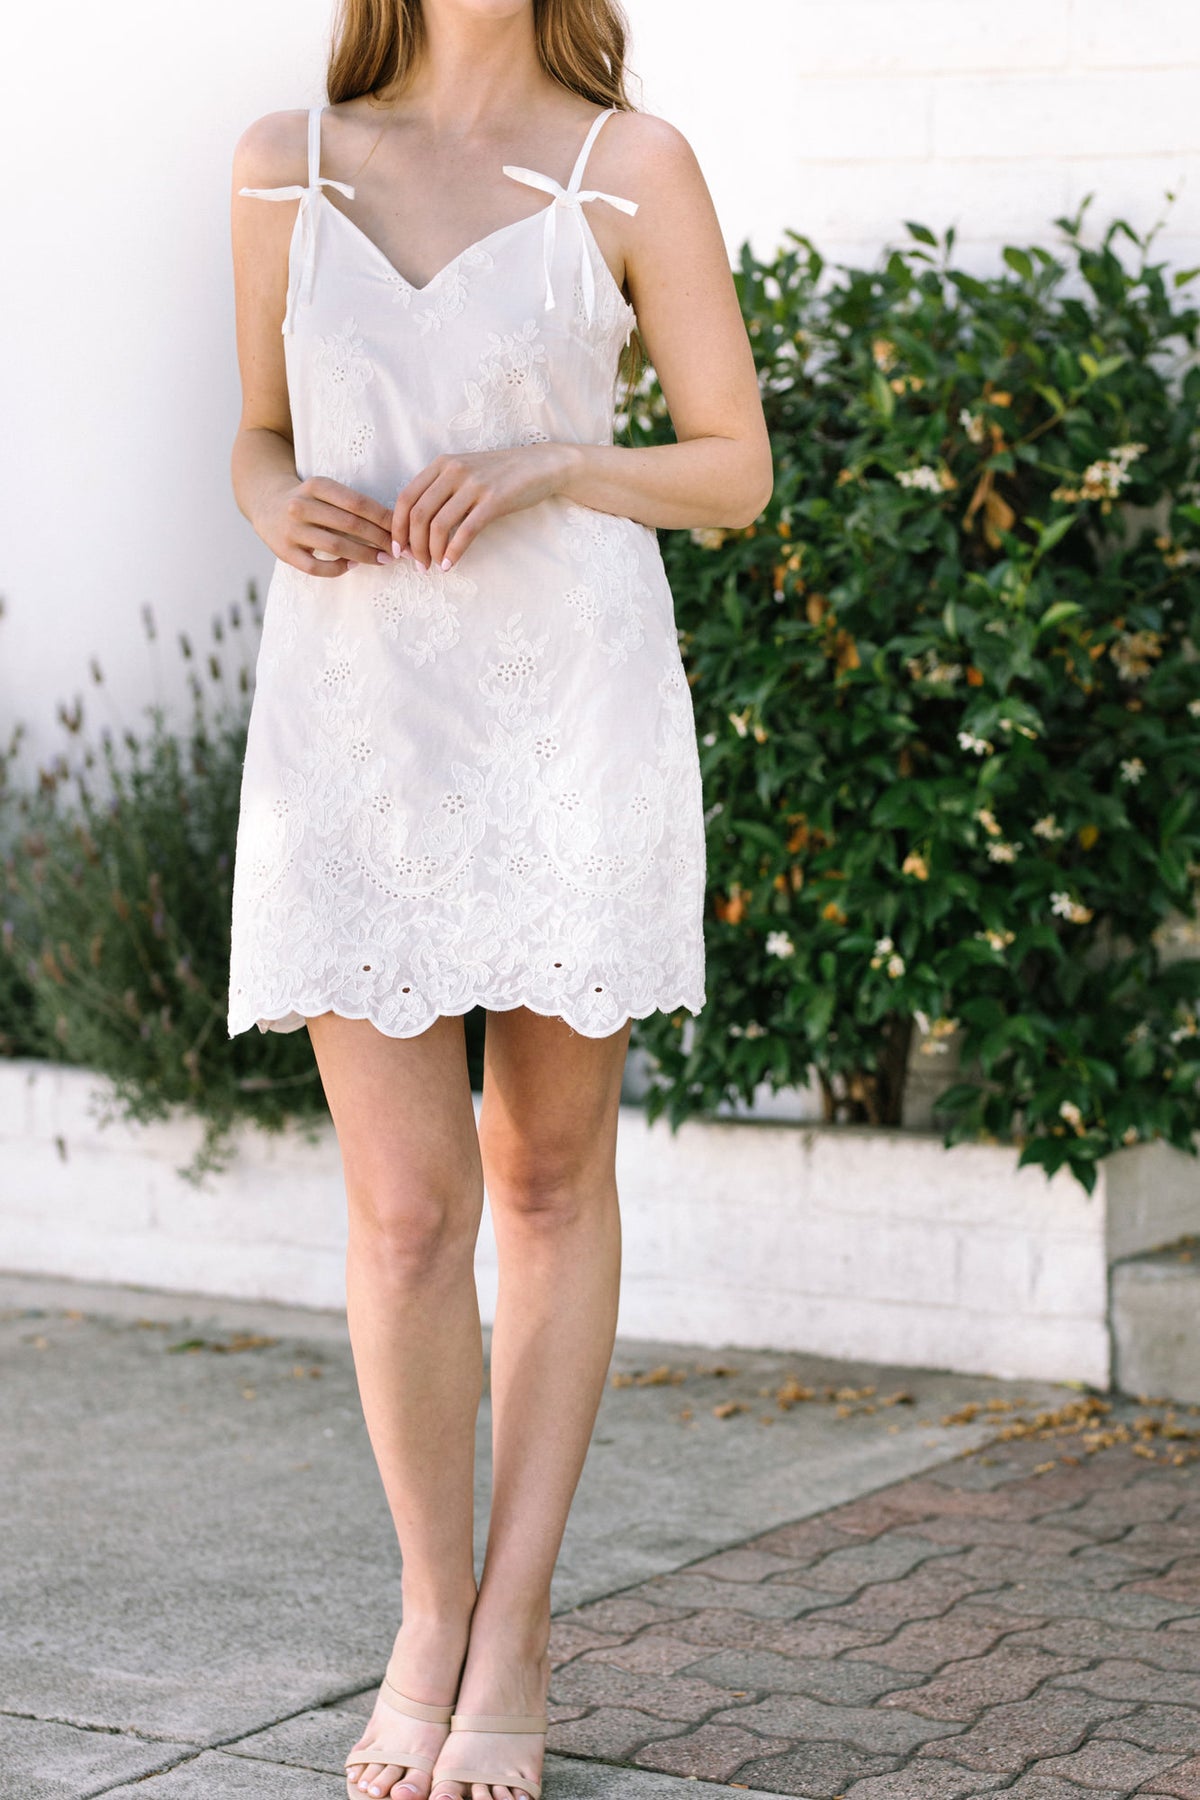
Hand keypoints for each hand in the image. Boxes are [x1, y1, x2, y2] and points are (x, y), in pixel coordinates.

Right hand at [257, 476, 395, 576]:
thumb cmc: (308, 499)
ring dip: (365, 555)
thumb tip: (394, 526)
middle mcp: (301, 505)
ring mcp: (291, 530)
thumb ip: (352, 505)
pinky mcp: (284, 552)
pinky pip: (316, 567)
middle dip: (379, 539)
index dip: (384, 519)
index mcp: (316, 485)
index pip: (358, 503)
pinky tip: (352, 565)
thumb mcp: (325, 491)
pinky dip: (338, 568)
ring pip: (335, 546)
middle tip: (398, 550)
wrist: (265, 503)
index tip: (402, 531)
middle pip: (350, 525)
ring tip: (383, 559)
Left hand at [389, 444, 576, 571]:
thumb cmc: (500, 474)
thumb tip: (417, 525)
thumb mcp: (465, 472)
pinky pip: (465, 531)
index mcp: (441, 464)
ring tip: (434, 566)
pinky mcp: (493, 501)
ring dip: (431, 552)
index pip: (406, 498)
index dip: (397, 527)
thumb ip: (441, 490)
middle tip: (418, 565)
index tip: (399, 549)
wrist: (540, 466)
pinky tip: (450, 564)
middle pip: (419, 514)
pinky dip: (453, 552)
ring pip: (438, 525)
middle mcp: (453, 471)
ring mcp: (474, 485)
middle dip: (413, 545)